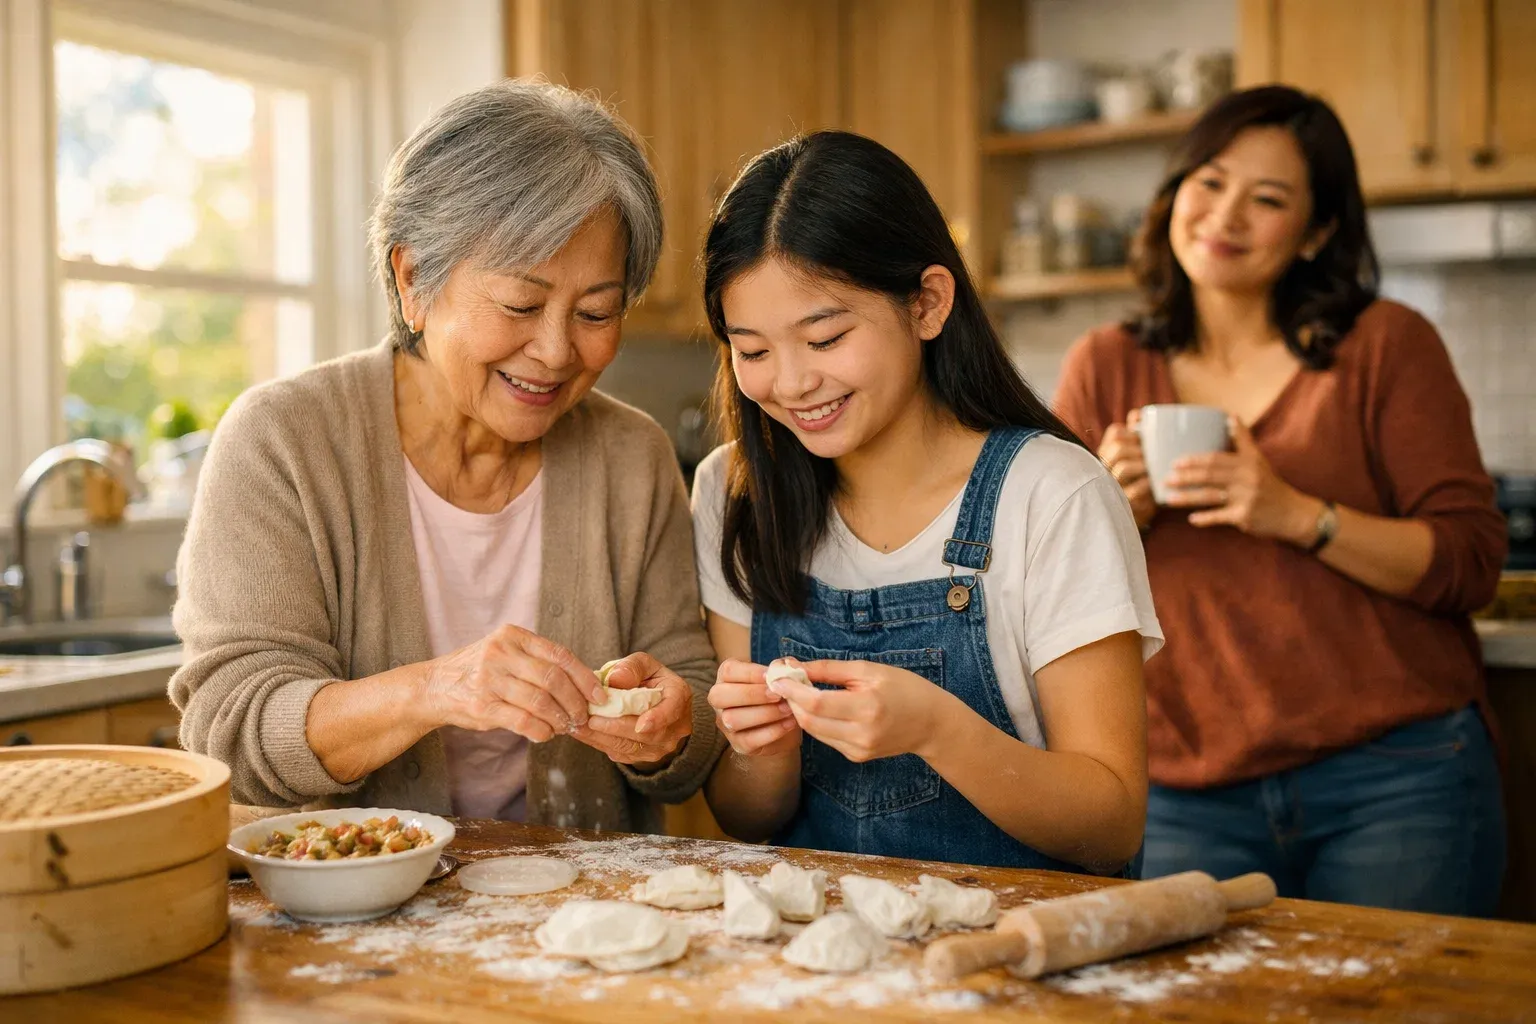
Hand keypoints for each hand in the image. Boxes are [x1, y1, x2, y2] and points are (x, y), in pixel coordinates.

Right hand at [421, 624, 602, 741]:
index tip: (599, 696)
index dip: (585, 678)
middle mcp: (501, 653)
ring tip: (565, 727)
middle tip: (583, 717)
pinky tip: (546, 734)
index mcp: (514, 636)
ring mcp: (489, 679)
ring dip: (560, 719)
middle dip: (575, 702)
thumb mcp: (506, 653)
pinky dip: (541, 730)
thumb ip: (538, 662)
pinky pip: (523, 721)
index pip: (560, 655)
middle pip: (553, 679)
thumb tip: (584, 685)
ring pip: (540, 701)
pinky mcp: (482, 706)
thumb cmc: (480, 672)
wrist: (434, 686)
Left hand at [573, 652, 692, 767]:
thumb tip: (615, 679)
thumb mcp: (645, 665)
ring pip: (630, 747)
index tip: (640, 724)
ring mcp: (660, 746)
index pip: (672, 710)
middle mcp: (675, 727)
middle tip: (590, 720)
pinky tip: (584, 734)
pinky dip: (600, 744)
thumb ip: (632, 667)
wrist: (656, 705)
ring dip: (602, 738)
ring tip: (579, 727)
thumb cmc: (649, 680)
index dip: (657, 719)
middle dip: (616, 728)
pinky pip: (621, 754)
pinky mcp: (643, 757)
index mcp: (679, 698)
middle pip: (646, 734)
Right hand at [708, 658, 800, 757]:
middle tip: (778, 694)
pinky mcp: (738, 744)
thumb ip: (781, 669)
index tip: (771, 675)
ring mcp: (725, 724)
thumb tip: (786, 666)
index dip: (750, 672)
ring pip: (732, 719)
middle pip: (721, 695)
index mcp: (726, 677)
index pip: (729, 671)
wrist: (782, 725)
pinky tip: (789, 723)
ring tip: (787, 709)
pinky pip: (749, 740)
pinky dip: (772, 731)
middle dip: (752, 694)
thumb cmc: (776, 695)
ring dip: (764, 714)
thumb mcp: (778, 678)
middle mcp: (719, 700)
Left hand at [768, 659, 961, 762]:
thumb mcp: (868, 670)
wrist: (931, 723)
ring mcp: (859, 749)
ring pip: (814, 731)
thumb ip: (829, 670)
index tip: (777, 676)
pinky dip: (817, 722)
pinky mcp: (857, 756)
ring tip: (799, 691)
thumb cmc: (904, 688)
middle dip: (791, 700)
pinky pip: (826, 738)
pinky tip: (819, 707)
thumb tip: (794, 666)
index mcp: (867, 707)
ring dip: (801, 711)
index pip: (816, 703)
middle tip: (784, 682)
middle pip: (809, 720)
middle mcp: (861, 733)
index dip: (792, 690)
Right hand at [1098, 409, 1155, 529]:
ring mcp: (1111, 486)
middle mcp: (1103, 468)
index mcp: (1107, 453)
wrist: (1137, 513)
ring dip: (1143, 465)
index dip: (1133, 432)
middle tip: (1153, 454)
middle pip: (1117, 448)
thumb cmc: (1138, 478)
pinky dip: (1147, 485)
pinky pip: (1134, 491)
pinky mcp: (1122, 504)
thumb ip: (1136, 434)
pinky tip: (1155, 484)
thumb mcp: (1136, 456)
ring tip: (1154, 468)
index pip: (1115, 432)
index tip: (1147, 439)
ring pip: (1123, 467)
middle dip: (1140, 449)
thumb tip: (1137, 414)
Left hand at [1162, 417, 1319, 543]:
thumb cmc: (1270, 484)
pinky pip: (1220, 517)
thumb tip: (1230, 416)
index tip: (1175, 461)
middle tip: (1165, 479)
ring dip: (1188, 498)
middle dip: (1185, 478)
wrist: (1293, 513)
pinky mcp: (1245, 516)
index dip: (1195, 460)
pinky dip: (1205, 518)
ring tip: (1169, 499)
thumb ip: (1243, 440)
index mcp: (1247, 462)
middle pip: (1210, 476)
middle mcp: (1246, 478)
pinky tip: (1191, 519)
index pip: (1216, 458)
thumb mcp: (1259, 460)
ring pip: (1210, 497)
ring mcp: (1245, 498)